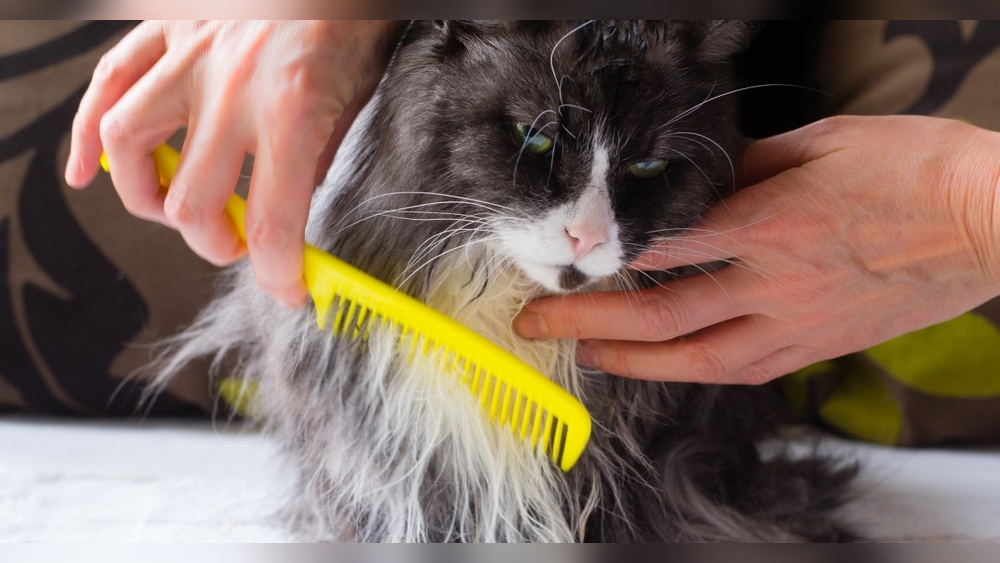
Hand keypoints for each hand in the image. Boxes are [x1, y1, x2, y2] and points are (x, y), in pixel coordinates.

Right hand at [65, 20, 404, 306]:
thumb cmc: (353, 16)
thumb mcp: (356, 95)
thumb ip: (315, 156)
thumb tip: (288, 209)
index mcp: (294, 111)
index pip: (273, 223)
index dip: (278, 275)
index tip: (288, 290)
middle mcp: (233, 88)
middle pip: (193, 202)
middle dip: (214, 243)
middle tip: (233, 244)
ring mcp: (191, 56)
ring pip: (129, 148)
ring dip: (146, 197)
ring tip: (173, 209)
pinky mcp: (167, 29)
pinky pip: (108, 84)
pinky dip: (84, 133)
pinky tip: (83, 172)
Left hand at [515, 115, 999, 384]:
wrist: (989, 220)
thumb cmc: (911, 169)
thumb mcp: (821, 141)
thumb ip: (748, 164)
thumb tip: (701, 176)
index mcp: (765, 222)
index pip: (657, 246)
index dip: (597, 255)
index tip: (559, 257)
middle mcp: (770, 282)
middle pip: (657, 315)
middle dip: (585, 321)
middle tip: (535, 324)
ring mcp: (794, 323)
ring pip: (693, 358)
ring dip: (628, 362)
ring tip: (584, 357)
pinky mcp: (818, 346)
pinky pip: (741, 368)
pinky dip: (692, 368)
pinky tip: (664, 366)